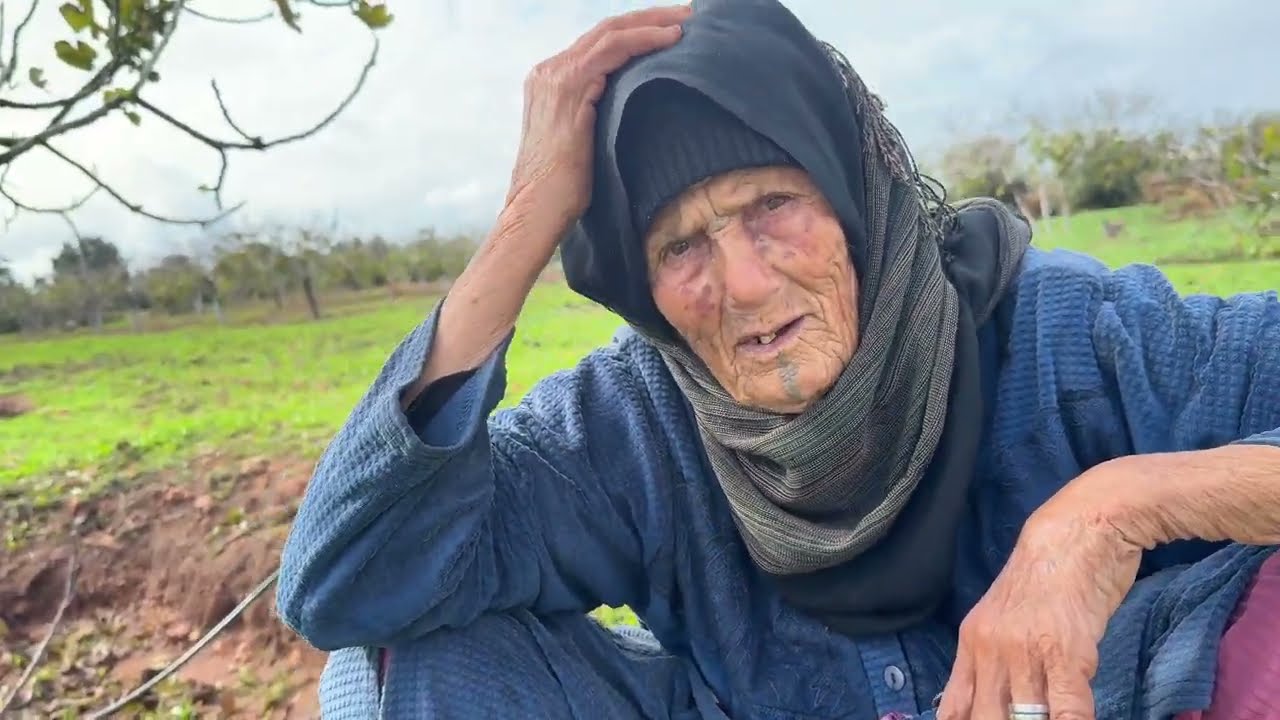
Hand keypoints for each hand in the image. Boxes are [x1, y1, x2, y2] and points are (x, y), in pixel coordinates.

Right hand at [504, 4, 690, 241]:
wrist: (536, 212)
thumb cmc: (563, 194)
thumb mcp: (587, 144)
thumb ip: (602, 117)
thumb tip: (641, 113)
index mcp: (551, 82)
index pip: (599, 44)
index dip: (637, 31)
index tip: (673, 30)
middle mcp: (549, 72)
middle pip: (607, 30)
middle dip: (651, 17)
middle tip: (690, 13)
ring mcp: (556, 77)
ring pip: (611, 33)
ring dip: (653, 22)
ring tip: (689, 20)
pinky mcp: (569, 89)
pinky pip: (612, 50)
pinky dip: (644, 40)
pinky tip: (671, 40)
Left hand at [936, 500, 1144, 719]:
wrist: (1076, 533)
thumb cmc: (1049, 577)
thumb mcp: (1006, 619)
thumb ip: (995, 661)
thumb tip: (993, 701)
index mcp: (972, 643)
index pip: (954, 707)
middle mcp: (990, 650)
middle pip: (985, 718)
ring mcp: (1025, 652)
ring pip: (1023, 719)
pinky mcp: (1065, 653)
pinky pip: (1066, 710)